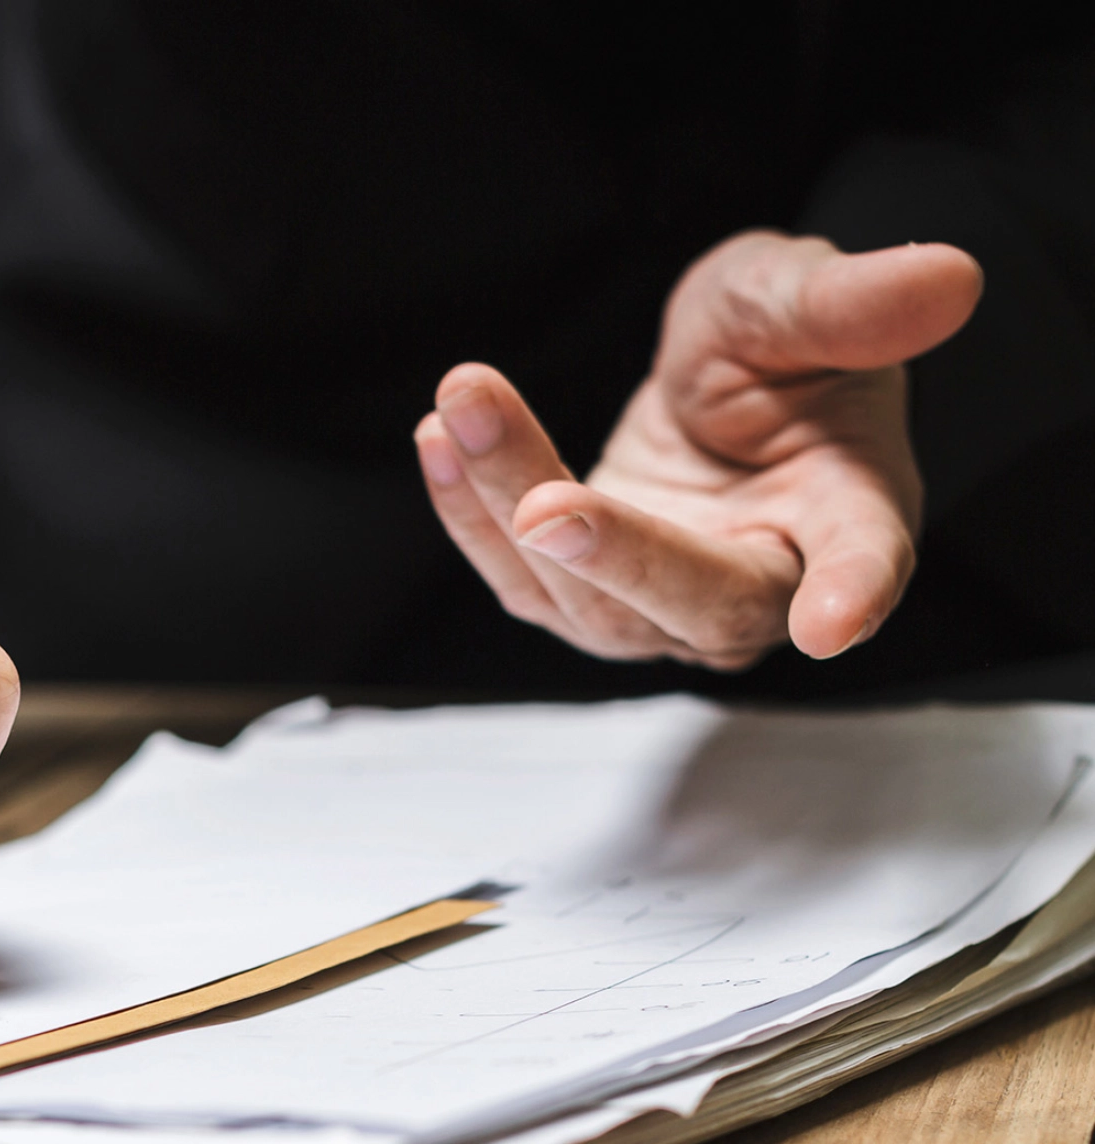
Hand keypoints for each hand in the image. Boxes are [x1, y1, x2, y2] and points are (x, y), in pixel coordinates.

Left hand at [416, 231, 983, 668]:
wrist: (720, 381)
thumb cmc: (781, 348)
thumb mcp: (802, 298)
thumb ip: (853, 302)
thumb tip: (947, 276)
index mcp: (849, 517)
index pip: (861, 564)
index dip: (851, 592)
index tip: (832, 622)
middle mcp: (762, 584)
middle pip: (697, 602)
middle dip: (618, 556)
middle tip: (546, 504)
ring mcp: (664, 606)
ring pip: (584, 596)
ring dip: (509, 501)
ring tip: (464, 404)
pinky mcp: (586, 596)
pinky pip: (520, 580)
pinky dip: (468, 512)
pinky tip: (439, 436)